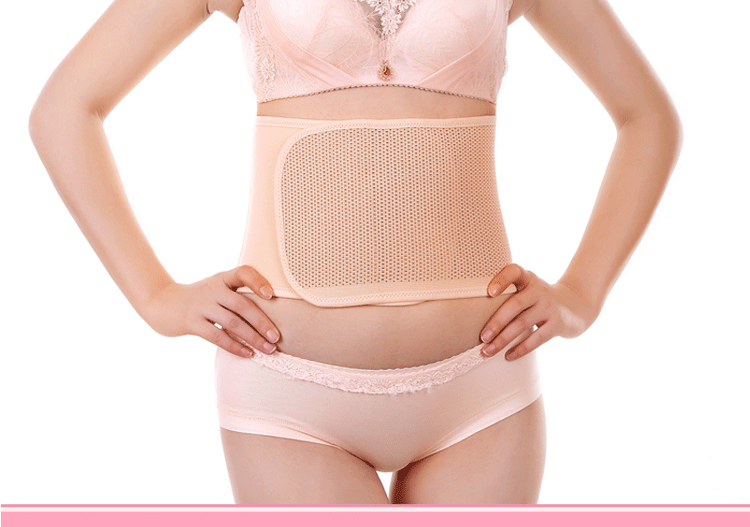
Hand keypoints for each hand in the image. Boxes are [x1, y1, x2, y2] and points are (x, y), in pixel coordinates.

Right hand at [142, 265, 280, 358]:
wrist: (161, 302)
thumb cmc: (199, 298)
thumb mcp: (216, 288)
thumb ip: (236, 295)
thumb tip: (270, 315)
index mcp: (222, 278)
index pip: (243, 272)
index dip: (258, 282)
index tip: (271, 295)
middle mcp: (213, 289)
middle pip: (242, 305)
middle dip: (262, 323)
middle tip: (277, 337)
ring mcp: (201, 306)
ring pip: (232, 323)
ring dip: (253, 338)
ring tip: (268, 349)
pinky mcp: (192, 322)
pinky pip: (217, 336)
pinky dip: (234, 346)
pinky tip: (248, 353)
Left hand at [479, 263, 599, 359]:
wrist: (575, 305)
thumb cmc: (538, 298)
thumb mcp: (527, 288)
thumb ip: (508, 293)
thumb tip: (471, 312)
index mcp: (527, 278)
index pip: (514, 271)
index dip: (502, 279)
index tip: (490, 292)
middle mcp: (538, 290)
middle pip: (514, 305)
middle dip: (496, 322)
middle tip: (482, 337)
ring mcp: (549, 306)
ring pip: (522, 324)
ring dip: (503, 340)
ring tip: (487, 351)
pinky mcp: (557, 323)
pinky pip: (536, 339)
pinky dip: (521, 349)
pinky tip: (508, 356)